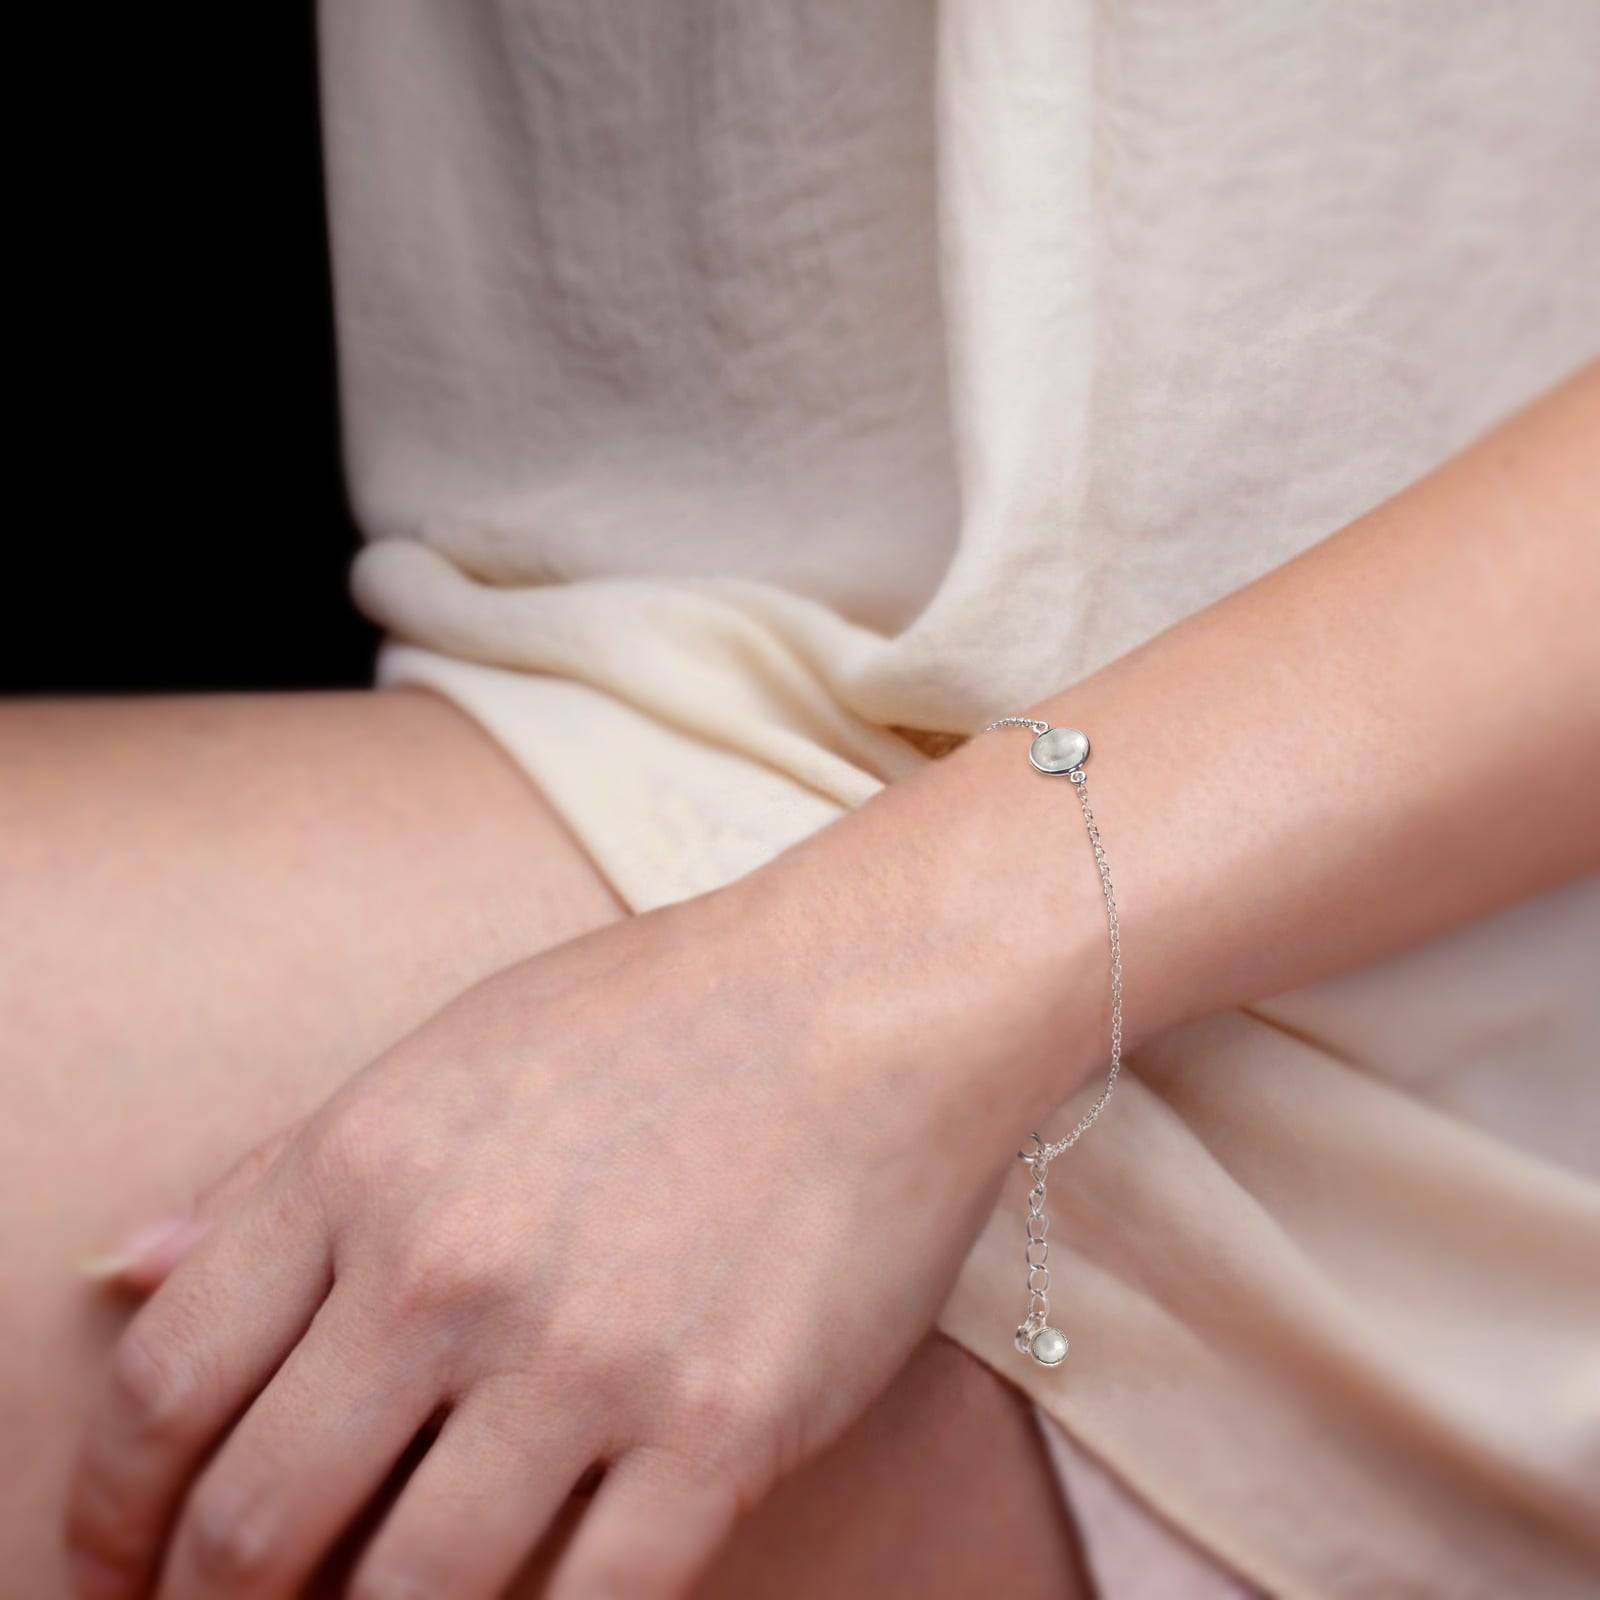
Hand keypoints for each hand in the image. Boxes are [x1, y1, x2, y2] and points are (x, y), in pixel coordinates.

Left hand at [64, 876, 1016, 1598]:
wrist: (869, 998)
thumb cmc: (659, 1014)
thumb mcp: (448, 1050)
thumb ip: (281, 1167)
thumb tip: (124, 1272)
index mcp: (366, 1161)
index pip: (165, 1382)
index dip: (110, 1509)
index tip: (121, 1560)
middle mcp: (452, 1267)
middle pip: (256, 1525)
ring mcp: (588, 1357)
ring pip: (412, 1598)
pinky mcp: (720, 1429)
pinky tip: (536, 1590)